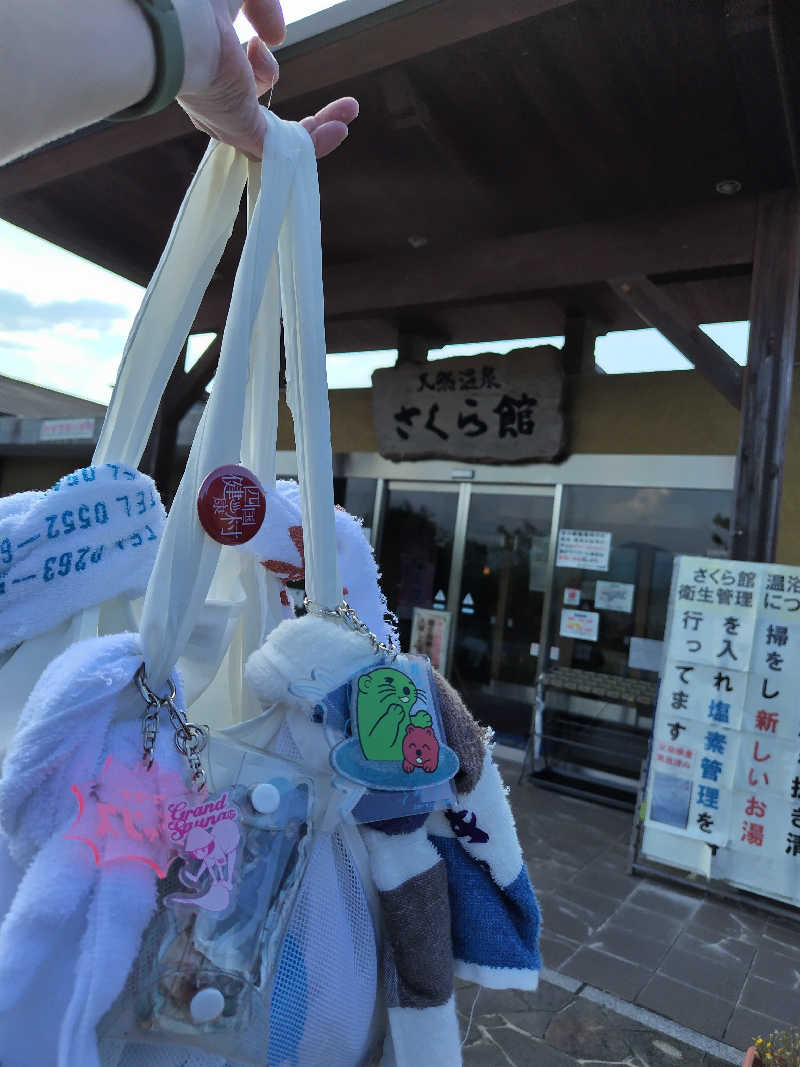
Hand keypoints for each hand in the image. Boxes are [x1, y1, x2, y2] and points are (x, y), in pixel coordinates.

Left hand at [176, 0, 357, 159]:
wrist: (181, 24)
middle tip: (340, 106)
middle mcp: (217, 102)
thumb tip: (275, 36)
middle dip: (307, 114)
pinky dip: (315, 142)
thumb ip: (258, 5)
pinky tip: (341, 127)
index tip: (274, 37)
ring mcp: (230, 121)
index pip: (236, 81)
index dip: (262, 68)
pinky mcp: (243, 133)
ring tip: (349, 109)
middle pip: (266, 119)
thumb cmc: (195, 5)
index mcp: (206, 69)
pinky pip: (285, 149)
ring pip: (282, 139)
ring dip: (320, 126)